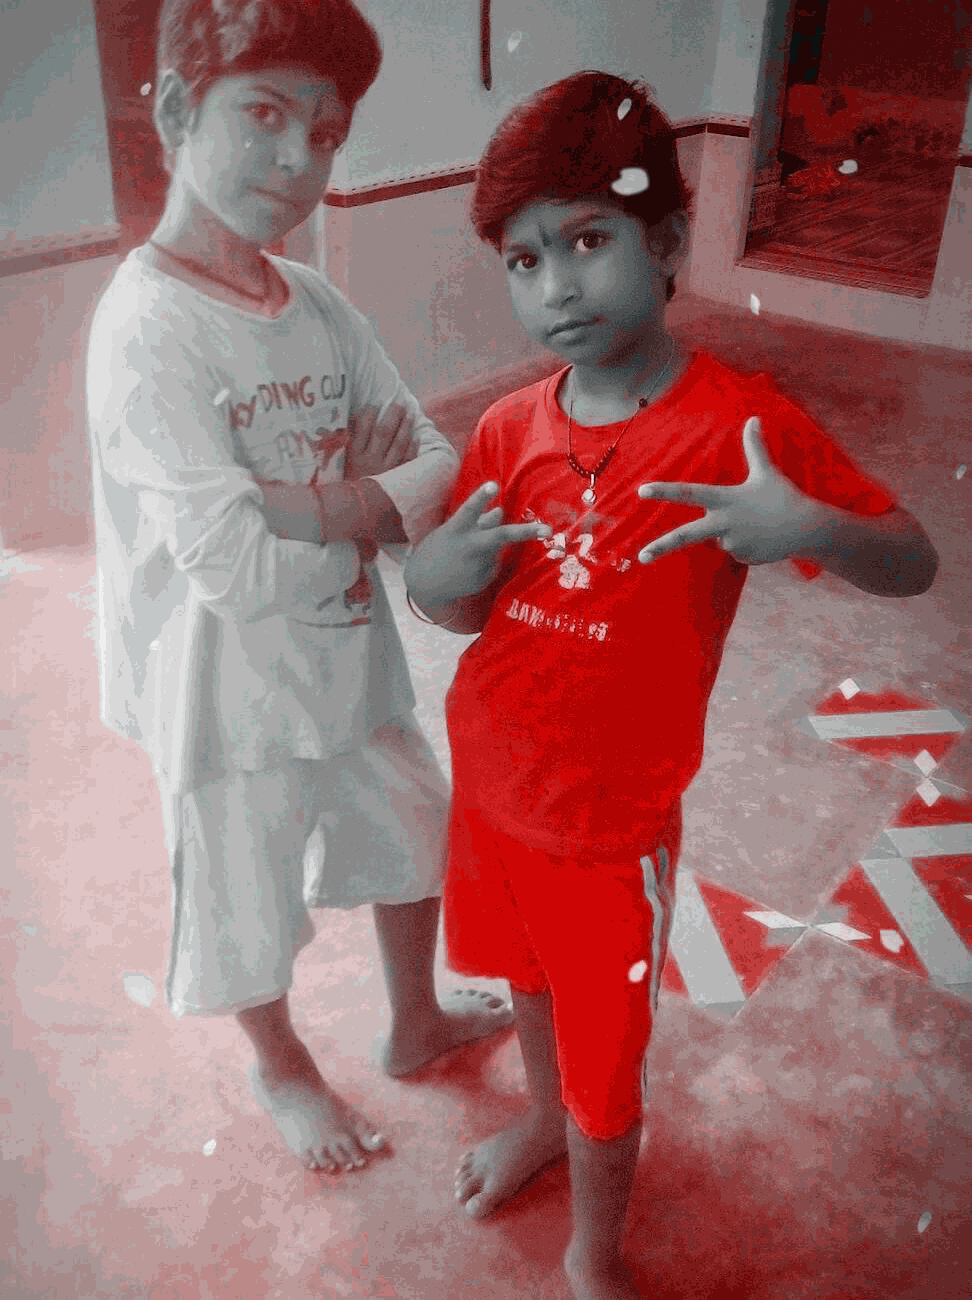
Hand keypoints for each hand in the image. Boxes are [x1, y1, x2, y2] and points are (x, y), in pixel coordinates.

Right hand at [345, 402, 417, 479]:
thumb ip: (348, 443)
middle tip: (399, 403)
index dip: (369, 414)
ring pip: (399, 444)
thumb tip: (356, 419)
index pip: (363, 428)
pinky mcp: (397, 481)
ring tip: (409, 415)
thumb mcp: (342, 466)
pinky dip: (412, 448)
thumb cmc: (348, 486)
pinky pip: (408, 461)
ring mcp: (386, 471)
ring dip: (405, 427)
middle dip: (392, 415)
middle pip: (384, 432)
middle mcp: (370, 462)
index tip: (374, 406)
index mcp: (354, 456)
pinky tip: (415, 438)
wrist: (355, 515)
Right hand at [406, 482, 551, 606]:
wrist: (425, 584)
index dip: (481, 497)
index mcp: (456, 530)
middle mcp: (469, 547)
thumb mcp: (452, 531)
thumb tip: (501, 511)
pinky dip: (485, 562)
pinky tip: (467, 568)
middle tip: (548, 530)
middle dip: (526, 532)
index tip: (493, 485)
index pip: (470, 510)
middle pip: (501, 535)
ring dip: (489, 547)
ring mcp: (478, 565)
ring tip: (466, 556)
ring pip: (497, 548)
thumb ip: (478, 521)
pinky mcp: (483, 579)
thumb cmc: (437, 549)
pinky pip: (492, 564)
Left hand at [636, 416, 819, 565]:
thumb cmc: (784, 496)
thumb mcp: (767, 471)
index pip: (689, 493)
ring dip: (732, 532)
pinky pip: (735, 550)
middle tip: (641, 556)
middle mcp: (724, 523)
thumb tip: (754, 418)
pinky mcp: (742, 557)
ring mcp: (732, 543)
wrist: (807, 528)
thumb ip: (755, 447)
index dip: (665, 491)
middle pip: (686, 536)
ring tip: (758, 523)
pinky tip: (763, 537)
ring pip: (719, 539)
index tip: (642, 491)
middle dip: (661, 546)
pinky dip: (746, 544)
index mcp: (725, 498)